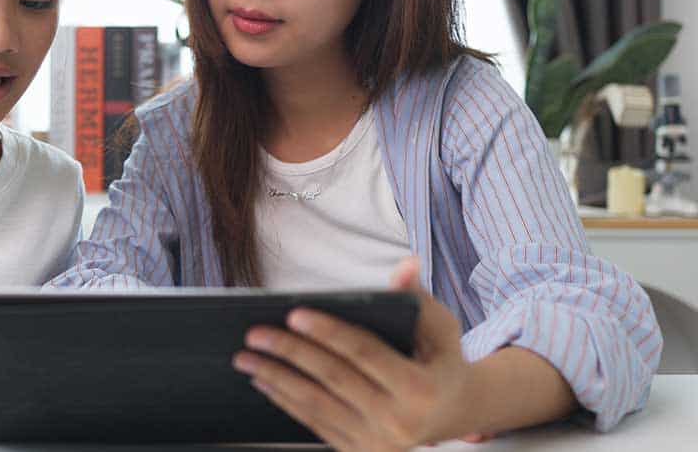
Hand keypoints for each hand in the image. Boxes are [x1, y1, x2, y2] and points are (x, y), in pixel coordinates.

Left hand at [232, 258, 479, 450]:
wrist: (454, 415)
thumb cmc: (442, 360)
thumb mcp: (441, 327)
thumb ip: (416, 297)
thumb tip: (406, 263)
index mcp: (420, 388)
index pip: (364, 353)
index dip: (328, 332)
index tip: (293, 313)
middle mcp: (398, 421)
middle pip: (332, 378)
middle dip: (289, 352)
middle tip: (254, 333)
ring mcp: (377, 442)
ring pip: (316, 404)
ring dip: (276, 379)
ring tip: (245, 357)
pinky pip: (314, 423)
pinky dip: (285, 400)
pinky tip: (263, 380)